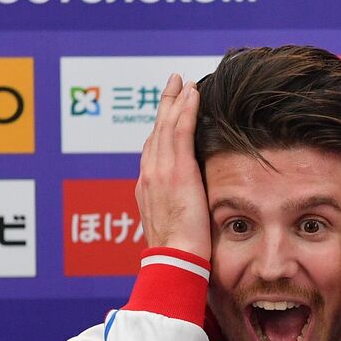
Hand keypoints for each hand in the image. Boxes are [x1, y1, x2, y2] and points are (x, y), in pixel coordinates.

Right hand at [134, 72, 207, 255]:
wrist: (175, 259)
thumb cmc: (179, 253)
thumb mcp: (175, 228)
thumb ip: (178, 211)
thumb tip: (189, 209)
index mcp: (147, 189)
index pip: (152, 151)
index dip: (160, 129)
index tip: (168, 113)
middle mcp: (149, 175)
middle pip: (156, 132)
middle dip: (165, 105)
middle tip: (174, 83)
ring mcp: (160, 171)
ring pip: (166, 126)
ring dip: (176, 100)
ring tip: (184, 81)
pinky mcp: (176, 170)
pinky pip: (180, 130)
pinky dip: (185, 108)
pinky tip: (193, 93)